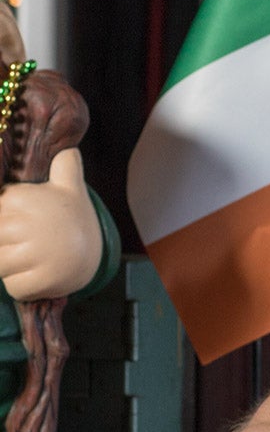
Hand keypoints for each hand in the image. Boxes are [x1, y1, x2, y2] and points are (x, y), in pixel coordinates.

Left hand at [0, 149, 103, 300]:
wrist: (97, 255)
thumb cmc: (72, 219)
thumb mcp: (68, 187)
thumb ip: (63, 165)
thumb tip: (69, 145)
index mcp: (22, 199)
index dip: (3, 222)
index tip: (19, 224)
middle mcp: (26, 223)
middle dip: (4, 246)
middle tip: (26, 243)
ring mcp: (35, 253)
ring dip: (9, 267)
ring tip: (30, 259)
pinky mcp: (40, 280)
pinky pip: (12, 286)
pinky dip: (20, 285)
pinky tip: (37, 274)